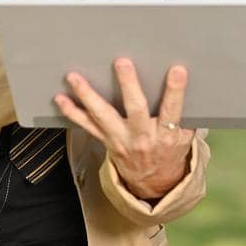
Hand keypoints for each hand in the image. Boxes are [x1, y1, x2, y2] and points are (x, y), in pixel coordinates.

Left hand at [54, 58, 193, 200]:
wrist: (154, 183)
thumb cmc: (170, 150)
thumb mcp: (185, 137)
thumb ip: (185, 114)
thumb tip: (185, 81)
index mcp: (166, 134)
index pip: (172, 111)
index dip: (175, 91)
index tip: (177, 70)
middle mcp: (142, 137)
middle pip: (136, 109)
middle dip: (129, 85)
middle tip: (122, 62)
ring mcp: (121, 140)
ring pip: (103, 116)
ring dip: (87, 95)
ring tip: (74, 78)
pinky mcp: (106, 141)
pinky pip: (87, 126)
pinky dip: (72, 112)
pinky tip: (60, 98)